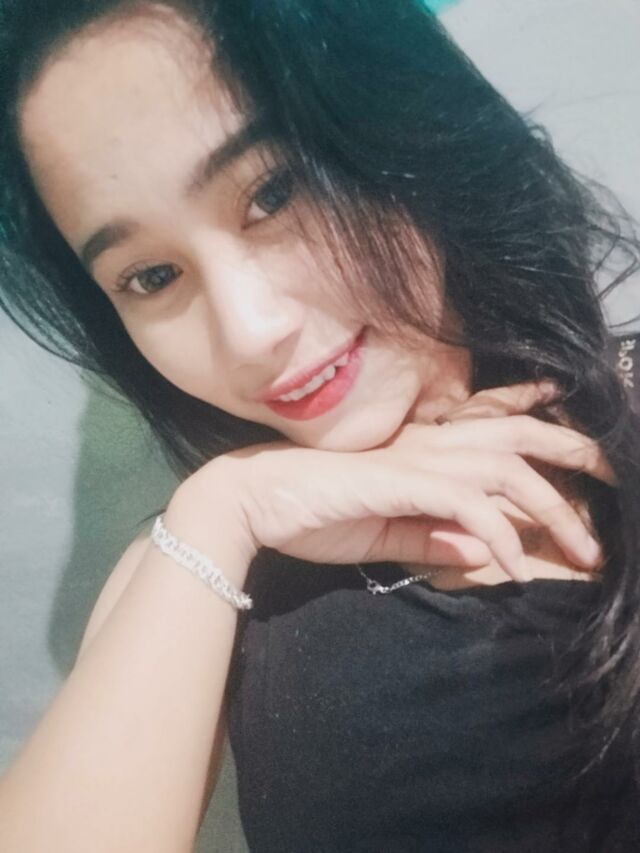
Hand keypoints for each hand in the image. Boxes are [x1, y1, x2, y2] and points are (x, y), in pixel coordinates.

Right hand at [187, 392, 604, 582]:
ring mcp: (416, 461)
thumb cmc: (311, 513)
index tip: (576, 437)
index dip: (538, 420)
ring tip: (586, 548)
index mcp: (423, 451)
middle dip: (574, 452)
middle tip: (616, 478)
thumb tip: (486, 551)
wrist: (253, 500)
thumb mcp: (384, 532)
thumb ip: (433, 537)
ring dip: (553, 509)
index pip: (493, 426)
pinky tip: (517, 569)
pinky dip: (500, 536)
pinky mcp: (401, 483)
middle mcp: (427, 447)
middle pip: (518, 437)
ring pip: (507, 471)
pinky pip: (468, 507)